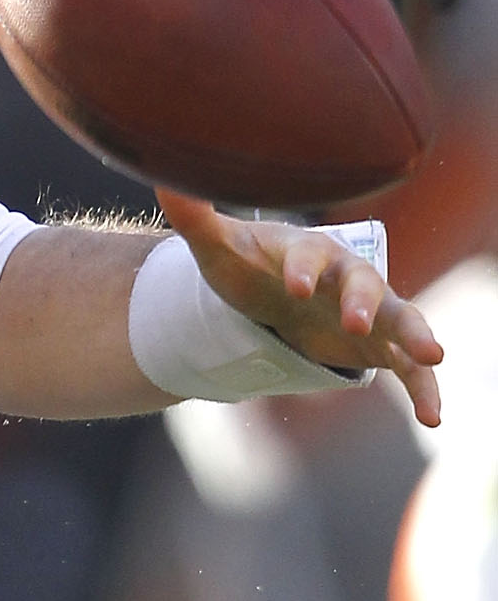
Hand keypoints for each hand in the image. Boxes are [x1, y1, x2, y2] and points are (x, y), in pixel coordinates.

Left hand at [155, 190, 441, 425]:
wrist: (276, 293)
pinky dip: (423, 387)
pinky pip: (409, 364)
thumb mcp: (220, 249)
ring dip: (417, 336)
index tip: (294, 288)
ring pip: (401, 318)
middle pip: (364, 282)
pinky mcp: (381, 343)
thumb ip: (196, 219)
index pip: (310, 254)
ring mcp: (371, 310)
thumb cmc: (250, 267)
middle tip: (355, 324)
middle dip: (362, 301)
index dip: (304, 269)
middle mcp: (349, 276)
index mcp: (311, 250)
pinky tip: (433, 418)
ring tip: (433, 357)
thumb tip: (167, 182)